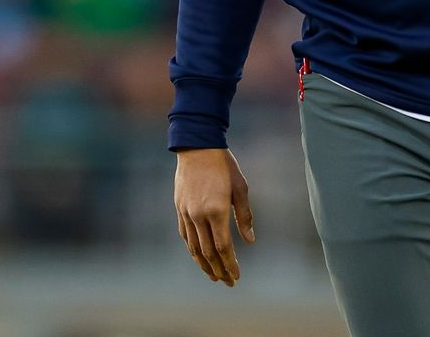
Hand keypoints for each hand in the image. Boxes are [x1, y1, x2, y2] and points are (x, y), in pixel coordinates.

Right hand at [174, 148, 254, 284]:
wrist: (197, 146)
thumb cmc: (224, 165)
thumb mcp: (240, 188)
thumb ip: (244, 216)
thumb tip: (250, 241)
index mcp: (217, 210)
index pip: (223, 247)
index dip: (230, 264)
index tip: (237, 276)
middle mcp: (199, 215)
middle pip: (209, 252)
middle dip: (219, 270)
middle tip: (228, 282)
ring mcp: (187, 213)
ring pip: (194, 247)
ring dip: (204, 264)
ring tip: (214, 276)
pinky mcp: (179, 209)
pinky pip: (185, 235)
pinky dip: (192, 250)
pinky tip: (199, 257)